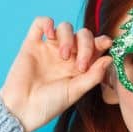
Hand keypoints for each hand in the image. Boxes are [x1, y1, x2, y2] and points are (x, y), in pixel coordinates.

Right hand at [0, 16, 113, 131]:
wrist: (23, 109)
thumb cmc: (50, 104)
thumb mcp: (76, 91)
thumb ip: (94, 75)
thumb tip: (110, 58)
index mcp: (80, 65)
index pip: (96, 46)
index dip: (102, 42)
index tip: (106, 44)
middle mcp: (67, 55)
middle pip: (83, 34)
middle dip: (86, 45)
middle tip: (80, 65)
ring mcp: (49, 48)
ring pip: (64, 27)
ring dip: (68, 37)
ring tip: (63, 56)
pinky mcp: (31, 45)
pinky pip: (39, 23)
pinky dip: (47, 22)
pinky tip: (50, 34)